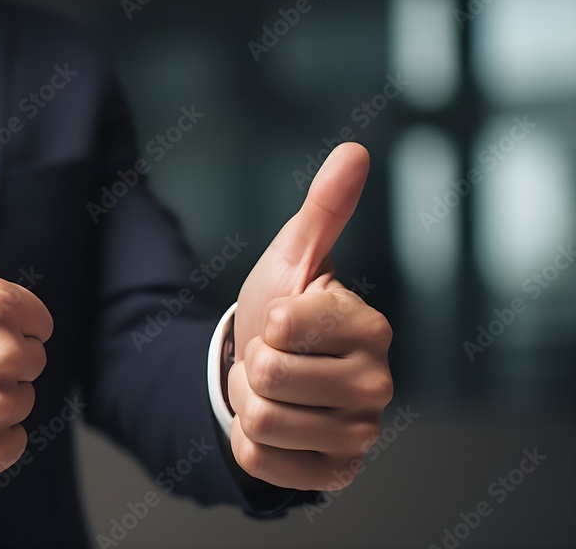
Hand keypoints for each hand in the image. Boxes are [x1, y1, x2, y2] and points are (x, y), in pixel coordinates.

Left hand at [229, 143, 392, 490]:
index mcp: (370, 328)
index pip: (283, 325)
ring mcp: (358, 436)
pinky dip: (249, 441)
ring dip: (249, 403)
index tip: (284, 320)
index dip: (266, 320)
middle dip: (253, 364)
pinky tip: (276, 425)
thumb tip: (353, 151)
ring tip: (275, 390)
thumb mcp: (295, 257)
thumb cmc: (284, 311)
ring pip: (259, 421)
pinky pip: (258, 460)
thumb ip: (324, 208)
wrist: (270, 374)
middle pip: (267, 377)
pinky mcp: (333, 474)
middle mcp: (377, 385)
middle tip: (275, 359)